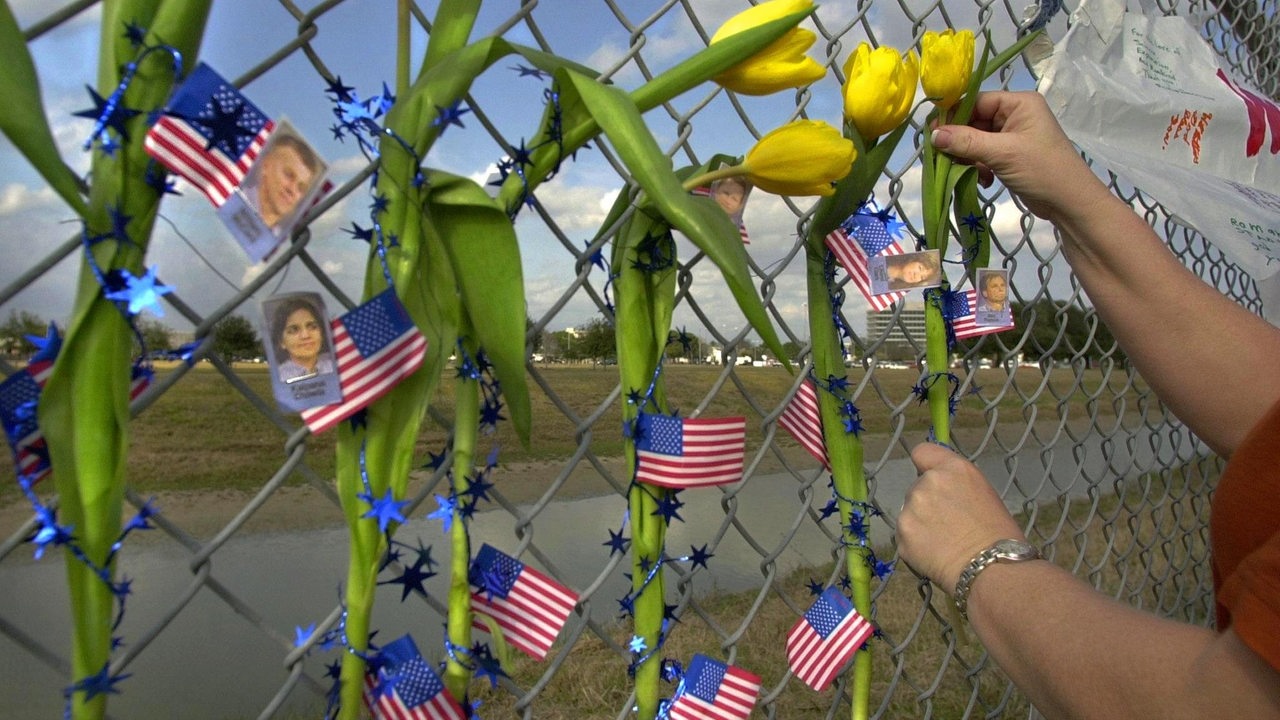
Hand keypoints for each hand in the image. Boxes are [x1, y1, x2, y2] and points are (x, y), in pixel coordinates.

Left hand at [897, 443, 1025, 591]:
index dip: (925, 466)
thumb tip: (944, 493)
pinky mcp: (902, 534)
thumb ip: (956, 486)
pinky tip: (935, 555)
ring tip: (943, 543)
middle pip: (917, 487)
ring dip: (919, 524)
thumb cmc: (1000, 534)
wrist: (992, 568)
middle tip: (948, 524)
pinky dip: (915, 545)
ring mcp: (911, 508)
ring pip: (909, 513)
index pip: (922, 452)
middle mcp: (927, 482)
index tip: (930, 478)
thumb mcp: (983, 494)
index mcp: (953, 469)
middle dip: (927, 503)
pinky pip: (905, 536)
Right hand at [930, 91, 1106, 221]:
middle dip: (959, 140)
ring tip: (962, 171)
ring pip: (976, 140)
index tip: (932, 133)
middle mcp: (1015, 115)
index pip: (977, 100)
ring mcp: (1012, 137)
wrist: (1070, 203)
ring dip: (967, 156)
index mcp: (1019, 103)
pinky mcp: (1010, 156)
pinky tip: (982, 180)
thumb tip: (933, 135)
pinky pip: (983, 155)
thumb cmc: (1042, 169)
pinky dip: (977, 167)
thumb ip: (966, 142)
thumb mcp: (1002, 153)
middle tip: (942, 157)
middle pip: (974, 121)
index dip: (954, 115)